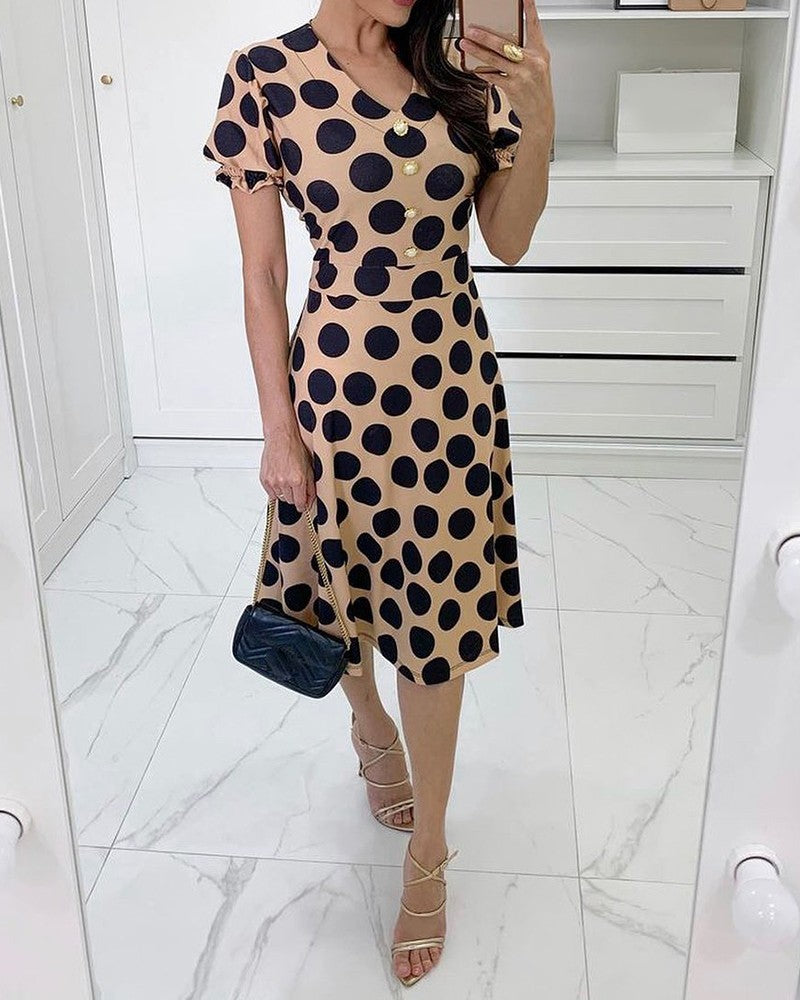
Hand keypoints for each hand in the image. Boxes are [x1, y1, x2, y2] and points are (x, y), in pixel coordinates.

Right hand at [260, 424, 315, 510]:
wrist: (280, 438)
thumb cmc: (295, 449)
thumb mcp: (308, 468)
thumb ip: (310, 487)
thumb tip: (309, 500)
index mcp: (297, 480)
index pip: (300, 503)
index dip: (302, 505)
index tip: (302, 506)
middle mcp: (284, 482)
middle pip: (290, 501)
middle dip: (294, 496)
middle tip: (295, 486)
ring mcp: (273, 481)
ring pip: (280, 498)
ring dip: (285, 492)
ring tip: (287, 480)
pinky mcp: (264, 479)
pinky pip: (271, 493)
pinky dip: (275, 490)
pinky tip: (279, 480)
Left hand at [460, 0, 553, 140]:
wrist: (541, 114)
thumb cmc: (537, 90)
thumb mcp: (537, 67)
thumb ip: (523, 53)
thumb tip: (501, 45)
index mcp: (540, 52)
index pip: (535, 26)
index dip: (530, 9)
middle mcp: (533, 61)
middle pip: (505, 44)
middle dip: (485, 36)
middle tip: (472, 28)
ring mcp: (523, 74)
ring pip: (495, 59)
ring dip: (477, 51)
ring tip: (465, 44)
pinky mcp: (513, 87)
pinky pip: (493, 76)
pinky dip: (483, 72)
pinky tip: (475, 68)